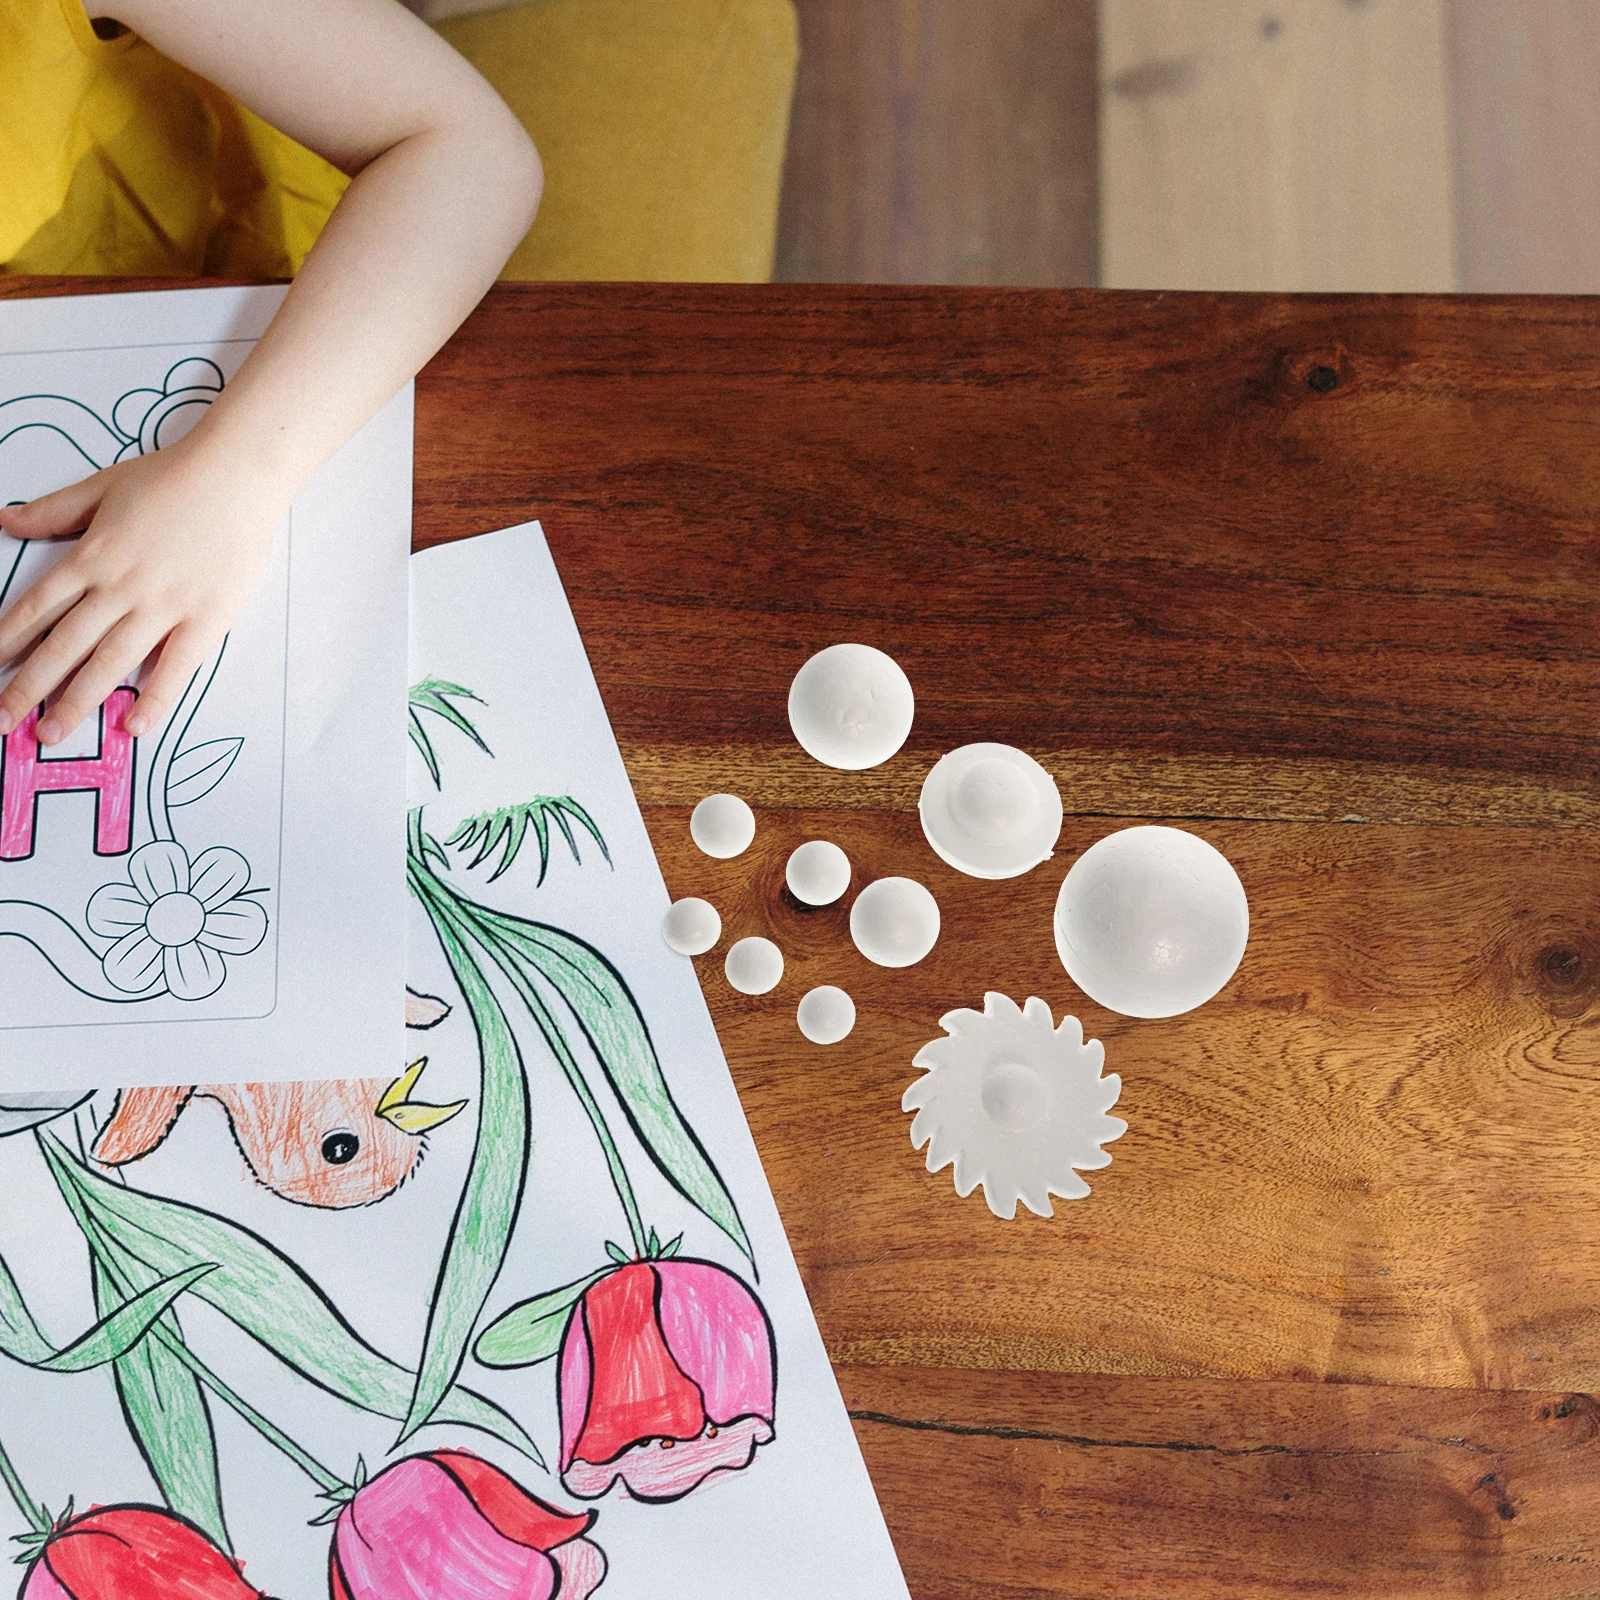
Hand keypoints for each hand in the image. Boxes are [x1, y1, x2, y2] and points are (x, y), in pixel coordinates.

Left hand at [0, 440, 282, 745]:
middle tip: (2, 719)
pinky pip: (175, 667)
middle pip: (64, 645)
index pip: (36, 608)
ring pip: (109, 661)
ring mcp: (163, 606)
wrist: (237, 474)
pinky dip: (154, 699)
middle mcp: (120, 586)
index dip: (6, 642)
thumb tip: (6, 520)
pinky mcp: (205, 618)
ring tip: (51, 732)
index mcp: (92, 555)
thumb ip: (54, 511)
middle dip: (28, 686)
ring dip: (76, 701)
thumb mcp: (104, 485)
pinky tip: (134, 725)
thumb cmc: (175, 477)